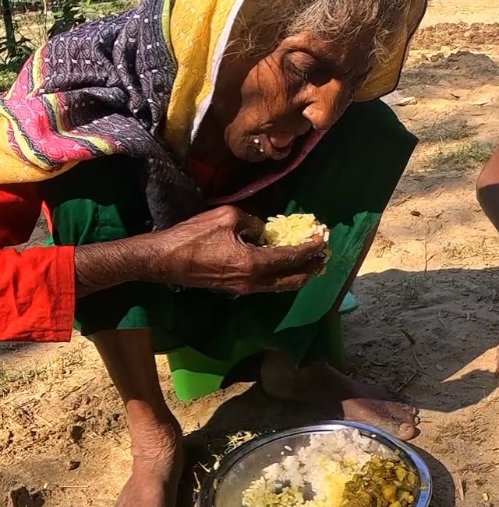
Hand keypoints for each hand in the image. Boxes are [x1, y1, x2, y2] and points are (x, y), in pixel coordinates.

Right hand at [148, 206, 326, 293]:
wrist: (166, 261)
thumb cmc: (193, 237)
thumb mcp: (227, 218)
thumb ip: (253, 222)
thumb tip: (264, 229)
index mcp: (254, 263)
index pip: (291, 257)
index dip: (309, 247)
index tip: (322, 237)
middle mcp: (253, 281)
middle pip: (292, 279)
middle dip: (311, 267)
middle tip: (324, 254)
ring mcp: (245, 288)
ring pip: (281, 285)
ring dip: (298, 274)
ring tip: (311, 262)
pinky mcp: (236, 289)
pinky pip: (267, 284)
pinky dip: (282, 275)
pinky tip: (284, 265)